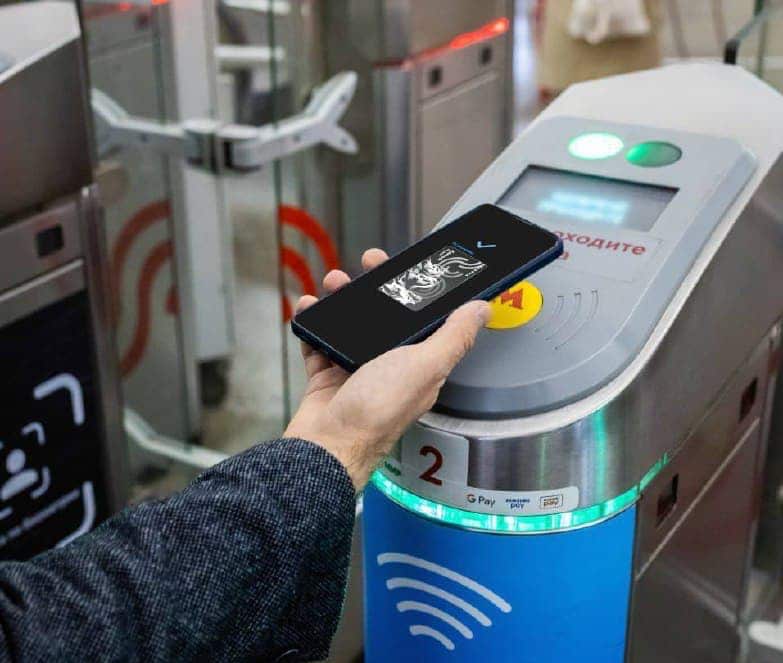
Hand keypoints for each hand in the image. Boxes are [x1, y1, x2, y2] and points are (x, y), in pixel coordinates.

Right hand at [284, 248, 490, 489]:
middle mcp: (390, 367)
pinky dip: (312, 323)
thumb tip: (483, 310)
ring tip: (333, 283)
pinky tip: (308, 307)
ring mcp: (357, 372)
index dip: (418, 288)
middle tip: (367, 263)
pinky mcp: (328, 377)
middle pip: (384, 316)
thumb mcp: (425, 365)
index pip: (424, 317)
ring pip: (350, 324)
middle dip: (376, 286)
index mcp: (420, 364)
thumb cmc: (377, 412)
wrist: (327, 446)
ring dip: (342, 299)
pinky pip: (319, 341)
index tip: (409, 265)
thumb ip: (454, 337)